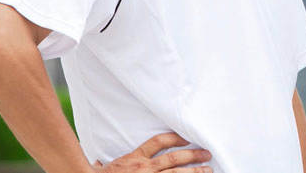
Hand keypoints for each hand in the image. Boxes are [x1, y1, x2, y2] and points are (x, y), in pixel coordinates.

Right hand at [93, 133, 211, 172]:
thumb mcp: (102, 169)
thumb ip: (106, 165)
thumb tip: (98, 164)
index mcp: (134, 159)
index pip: (157, 142)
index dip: (174, 138)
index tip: (187, 137)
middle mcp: (144, 168)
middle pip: (174, 158)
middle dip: (193, 155)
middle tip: (207, 154)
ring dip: (194, 171)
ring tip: (208, 170)